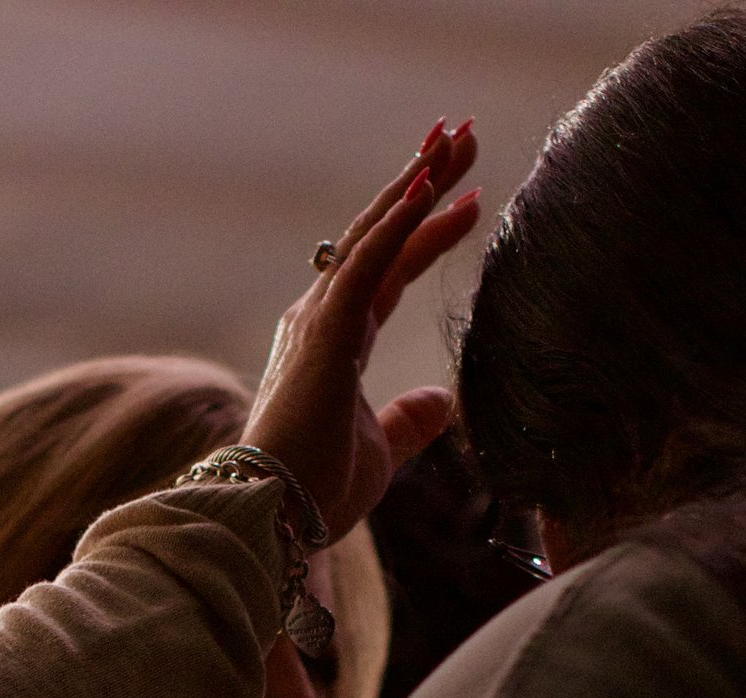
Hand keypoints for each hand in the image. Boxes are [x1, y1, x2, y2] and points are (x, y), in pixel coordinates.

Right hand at [245, 121, 483, 541]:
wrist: (275, 514)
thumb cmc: (316, 491)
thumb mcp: (381, 453)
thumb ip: (408, 422)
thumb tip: (441, 402)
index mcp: (334, 344)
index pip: (390, 272)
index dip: (427, 233)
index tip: (469, 200)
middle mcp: (321, 319)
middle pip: (381, 235)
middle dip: (422, 183)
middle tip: (462, 134)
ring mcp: (318, 320)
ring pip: (373, 234)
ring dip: (415, 182)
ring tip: (456, 137)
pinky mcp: (323, 332)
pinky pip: (366, 262)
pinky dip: (398, 222)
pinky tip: (428, 185)